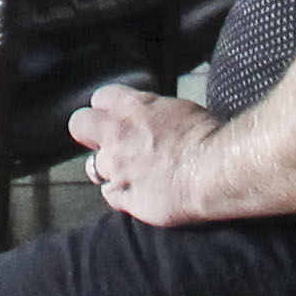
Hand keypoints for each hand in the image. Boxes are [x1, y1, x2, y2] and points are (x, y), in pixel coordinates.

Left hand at [68, 84, 219, 227]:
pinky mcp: (123, 196)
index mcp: (134, 106)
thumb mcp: (180, 109)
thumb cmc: (209, 137)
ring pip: (95, 166)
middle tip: (111, 144)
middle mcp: (118, 134)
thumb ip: (153, 112)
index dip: (108, 109)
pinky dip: (123, 196)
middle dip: (91, 133)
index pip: (100, 98)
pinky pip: (111, 195)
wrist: (216, 170)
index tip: (118, 118)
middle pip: (80, 124)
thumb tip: (150, 116)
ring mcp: (117, 167)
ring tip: (136, 175)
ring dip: (111, 170)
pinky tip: (143, 194)